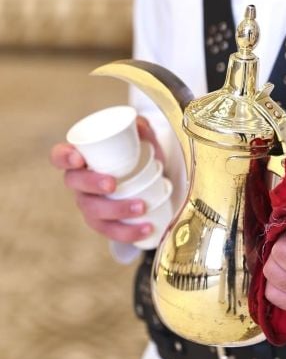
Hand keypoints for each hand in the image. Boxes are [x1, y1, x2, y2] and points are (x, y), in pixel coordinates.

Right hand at [50, 116, 163, 242]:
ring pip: (93, 212)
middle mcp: (79, 183)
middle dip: (91, 185)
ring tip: (142, 206)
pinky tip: (147, 228)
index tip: (79, 158)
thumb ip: (142, 128)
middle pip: (75, 185)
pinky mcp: (105, 223)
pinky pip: (110, 232)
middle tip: (113, 184)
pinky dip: (129, 232)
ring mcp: (90, 205)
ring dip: (117, 211)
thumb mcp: (142, 138)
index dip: (64, 158)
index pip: (60, 156)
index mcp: (81, 158)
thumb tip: (141, 126)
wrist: (152, 179)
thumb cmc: (138, 154)